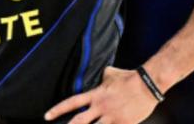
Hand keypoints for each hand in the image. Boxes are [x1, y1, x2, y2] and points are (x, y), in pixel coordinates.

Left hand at [44, 66, 158, 123]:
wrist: (147, 84)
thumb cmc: (128, 77)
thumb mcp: (110, 74)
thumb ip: (100, 77)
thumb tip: (97, 75)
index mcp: (96, 94)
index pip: (72, 102)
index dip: (58, 110)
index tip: (47, 116)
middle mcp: (101, 107)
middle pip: (79, 122)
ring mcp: (112, 117)